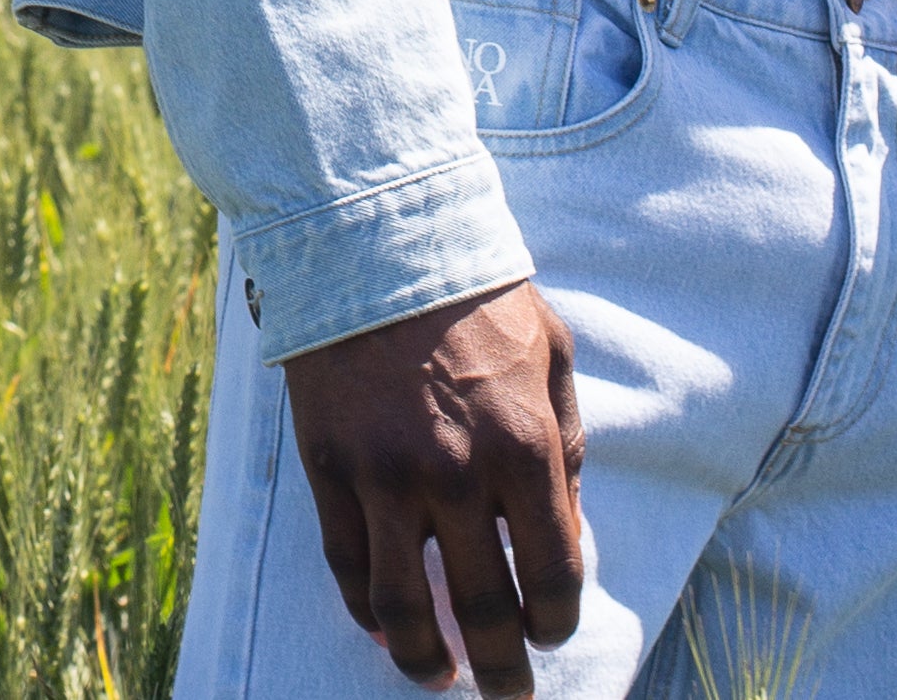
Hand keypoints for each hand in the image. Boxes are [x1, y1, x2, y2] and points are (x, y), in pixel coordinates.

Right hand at [278, 280, 588, 691]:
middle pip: (485, 609)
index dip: (557, 622)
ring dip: (426, 662)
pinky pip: (346, 563)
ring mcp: (386, 475)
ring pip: (403, 607)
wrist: (377, 241)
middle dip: (504, 669)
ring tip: (441, 681)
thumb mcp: (553, 355)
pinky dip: (364, 611)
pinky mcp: (331, 467)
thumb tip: (564, 529)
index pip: (554, 573)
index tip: (551, 635)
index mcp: (525, 446)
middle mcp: (458, 473)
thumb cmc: (478, 298)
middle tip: (509, 694)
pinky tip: (384, 633)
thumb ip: (565, 445)